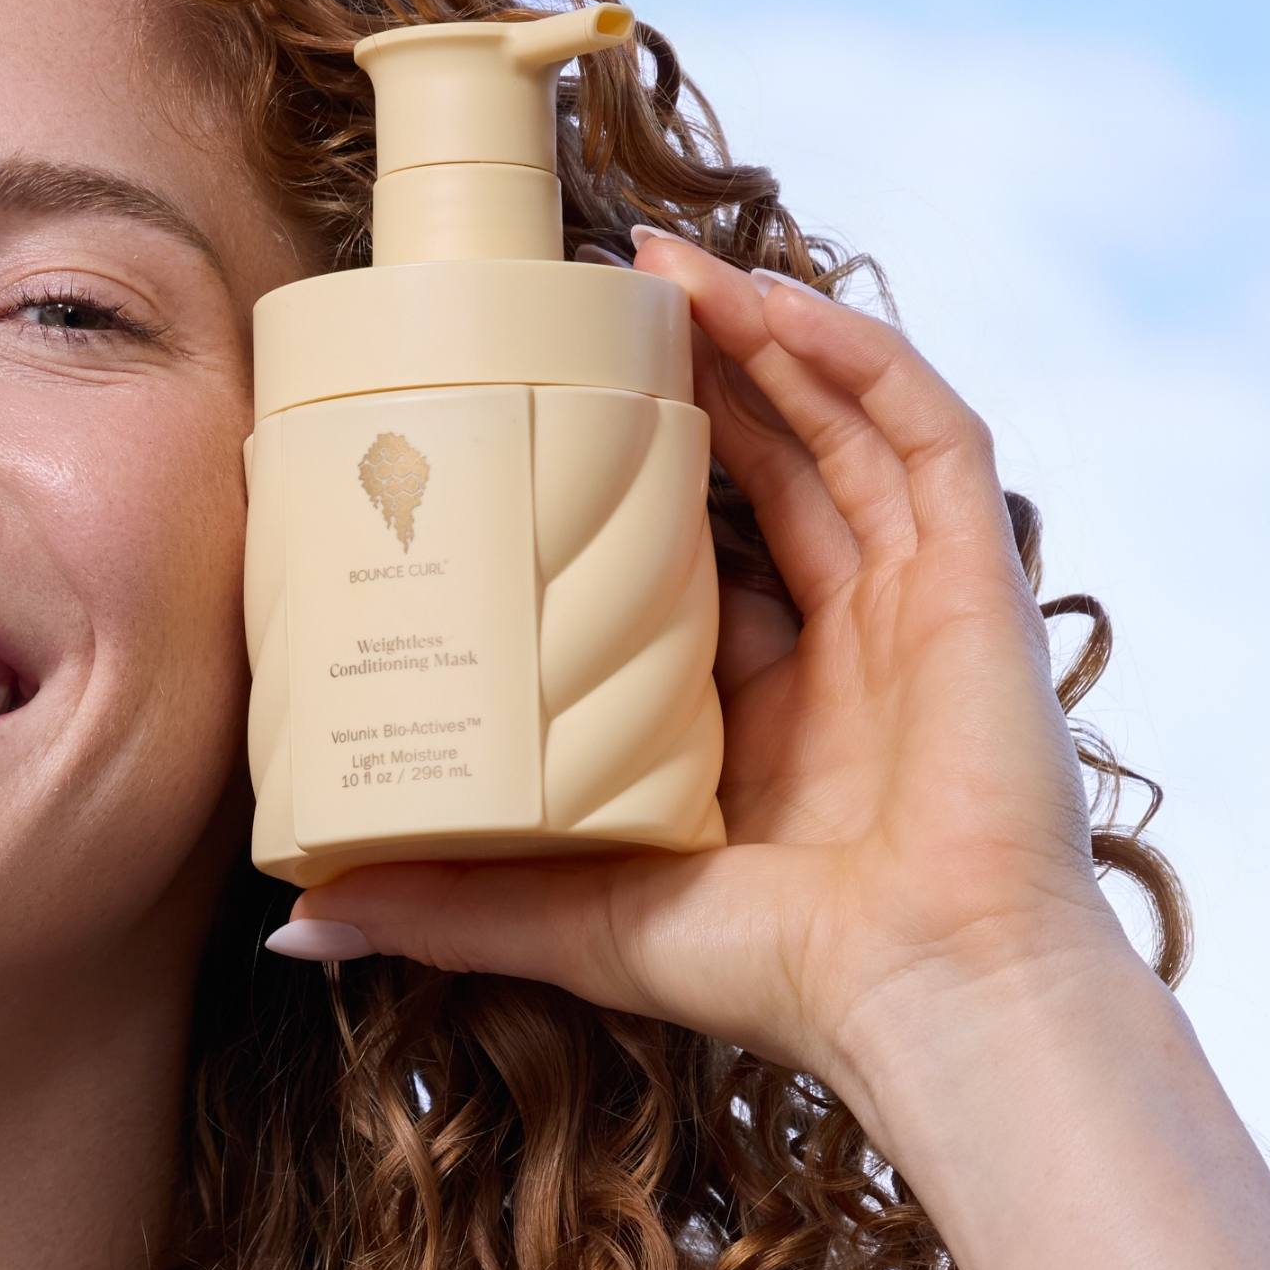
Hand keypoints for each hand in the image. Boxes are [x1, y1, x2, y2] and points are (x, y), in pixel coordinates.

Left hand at [269, 227, 1135, 1082]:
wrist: (922, 1000)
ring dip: (752, 336)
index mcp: (752, 708)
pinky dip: (850, 356)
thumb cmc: (766, 971)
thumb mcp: (570, 915)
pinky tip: (761, 303)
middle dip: (682, 375)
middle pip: (763, 465)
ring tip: (651, 270)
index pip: (682, 555)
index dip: (613, 478)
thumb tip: (290, 922)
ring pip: (833, 426)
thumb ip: (442, 903)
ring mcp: (912, 602)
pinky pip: (924, 432)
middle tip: (577, 302)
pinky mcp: (978, 581)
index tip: (519, 414)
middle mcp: (834, 641)